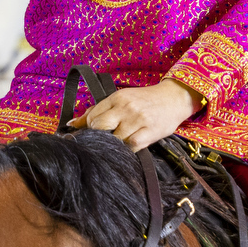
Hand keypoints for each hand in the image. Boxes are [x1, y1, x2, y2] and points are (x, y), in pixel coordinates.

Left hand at [71, 79, 200, 150]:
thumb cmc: (145, 100)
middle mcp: (126, 107)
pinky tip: (130, 145)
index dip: (89, 128)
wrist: (174, 98)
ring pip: (114, 139)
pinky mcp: (149, 133)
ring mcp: (138, 120)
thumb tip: (73, 124)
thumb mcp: (122, 99)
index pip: (92, 116)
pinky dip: (127, 149)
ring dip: (114, 144)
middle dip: (98, 136)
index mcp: (117, 97)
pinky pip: (130, 146)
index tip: (92, 134)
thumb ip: (98, 110)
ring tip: (120, 142)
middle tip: (105, 139)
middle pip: (99, 127)